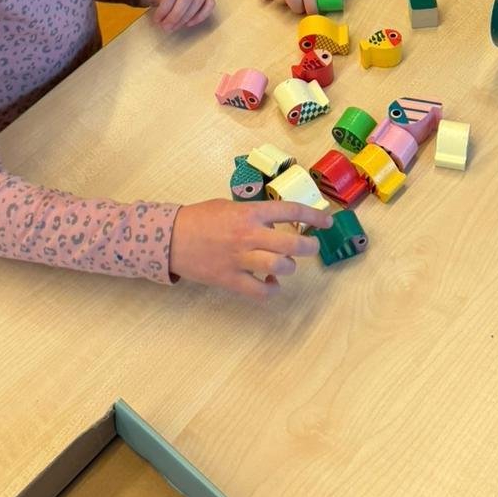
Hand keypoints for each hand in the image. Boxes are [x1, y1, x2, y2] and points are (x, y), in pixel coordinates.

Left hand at [139, 0, 214, 30]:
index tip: (158, 20)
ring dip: (187, 17)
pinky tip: (189, 23)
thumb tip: (168, 10)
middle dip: (176, 15)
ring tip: (175, 26)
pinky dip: (201, 15)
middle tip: (167, 27)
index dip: (165, 8)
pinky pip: (209, 2)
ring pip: (199, 0)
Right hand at [170, 198, 332, 299]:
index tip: (327, 221)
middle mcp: (249, 234)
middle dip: (308, 246)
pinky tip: (270, 282)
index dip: (314, 215)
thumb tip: (276, 224)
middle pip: (292, 243)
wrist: (170, 237)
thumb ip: (254, 214)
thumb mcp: (229, 206)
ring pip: (281, 266)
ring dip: (289, 267)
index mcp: (250, 212)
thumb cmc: (200, 218)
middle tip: (310, 246)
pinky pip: (260, 290)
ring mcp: (240, 258)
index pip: (291, 211)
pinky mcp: (230, 279)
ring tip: (284, 265)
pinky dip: (271, 289)